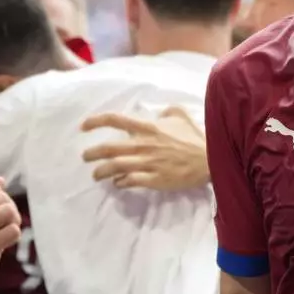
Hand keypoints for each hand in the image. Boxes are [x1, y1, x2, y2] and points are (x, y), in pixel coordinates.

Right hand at [0, 179, 21, 293]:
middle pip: (3, 199)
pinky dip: (14, 236)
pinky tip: (5, 242)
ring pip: (9, 212)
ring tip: (6, 230)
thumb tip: (1, 180)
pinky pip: (13, 231)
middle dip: (10, 209)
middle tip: (4, 223)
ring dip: (14, 221)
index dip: (1, 197)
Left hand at [81, 106, 208, 191]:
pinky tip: (117, 183)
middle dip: (92, 153)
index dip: (96, 121)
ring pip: (115, 167)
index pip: (116, 120)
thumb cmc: (195, 138)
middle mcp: (144, 144)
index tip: (84, 126)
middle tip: (85, 156)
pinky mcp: (153, 179)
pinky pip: (129, 181)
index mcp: (148, 127)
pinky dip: (119, 182)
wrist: (210, 161)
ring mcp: (147, 163)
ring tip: (96, 174)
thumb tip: (159, 113)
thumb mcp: (181, 115)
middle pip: (109, 148)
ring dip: (101, 171)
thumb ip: (167, 111)